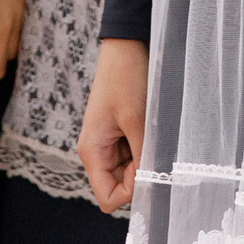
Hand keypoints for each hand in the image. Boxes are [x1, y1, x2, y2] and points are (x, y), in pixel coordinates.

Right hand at [80, 39, 148, 212]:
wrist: (125, 45)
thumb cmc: (126, 77)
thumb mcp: (137, 119)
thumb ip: (143, 156)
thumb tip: (151, 186)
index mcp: (92, 151)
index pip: (108, 198)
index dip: (131, 191)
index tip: (146, 165)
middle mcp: (96, 151)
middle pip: (119, 186)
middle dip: (139, 175)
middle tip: (152, 146)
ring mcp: (107, 143)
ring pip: (129, 171)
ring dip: (144, 159)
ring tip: (152, 132)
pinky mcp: (118, 133)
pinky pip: (133, 155)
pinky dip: (145, 148)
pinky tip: (151, 128)